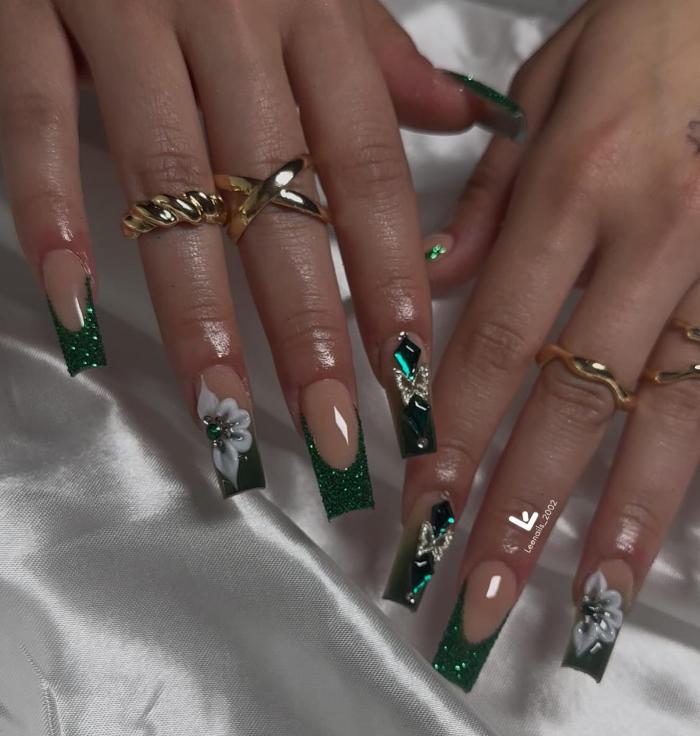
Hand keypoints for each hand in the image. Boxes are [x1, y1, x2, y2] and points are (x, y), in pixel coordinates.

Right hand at [0, 0, 523, 512]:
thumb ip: (378, 57)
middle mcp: (232, 22)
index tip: (407, 374)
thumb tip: (455, 118)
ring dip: (195, 306)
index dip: (392, 277)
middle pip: (279, 200)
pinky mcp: (33, 10)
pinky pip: (37, 118)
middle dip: (307, 327)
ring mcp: (128, 15)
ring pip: (169, 181)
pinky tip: (74, 305)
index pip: (369, 171)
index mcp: (312, 20)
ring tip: (219, 408)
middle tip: (329, 431)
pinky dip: (51, 210)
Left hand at [389, 0, 699, 685]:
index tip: (421, 504)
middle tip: (477, 596)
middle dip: (521, 508)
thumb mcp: (544, 92)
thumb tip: (429, 287)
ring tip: (574, 605)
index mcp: (579, 182)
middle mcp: (655, 237)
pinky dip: (684, 478)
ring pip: (664, 419)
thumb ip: (486, 199)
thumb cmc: (641, 39)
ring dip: (613, 522)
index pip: (498, 336)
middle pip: (573, 400)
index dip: (457, 429)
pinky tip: (651, 542)